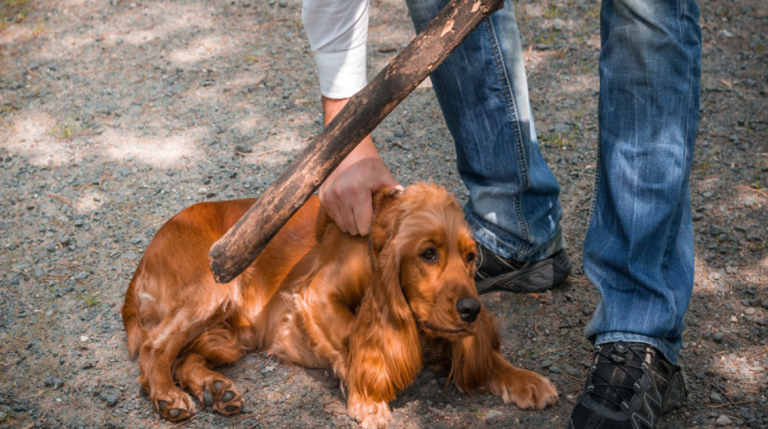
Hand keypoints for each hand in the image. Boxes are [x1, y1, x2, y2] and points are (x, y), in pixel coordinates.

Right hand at [318, 96, 398, 235]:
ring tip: (357, 208)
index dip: (370, 226)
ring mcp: (329, 197)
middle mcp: (340, 196)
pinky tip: (348, 203)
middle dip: (360, 225)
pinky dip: (341, 215)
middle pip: (352, 229)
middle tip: (366, 212)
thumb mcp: (384, 175)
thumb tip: (404, 207)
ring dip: (350, 221)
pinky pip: (333, 218)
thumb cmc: (368, 163)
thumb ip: (394, 192)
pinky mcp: (323, 198)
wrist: (347, 149)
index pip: (362, 227)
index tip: (374, 217)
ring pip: (342, 226)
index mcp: (357, 192)